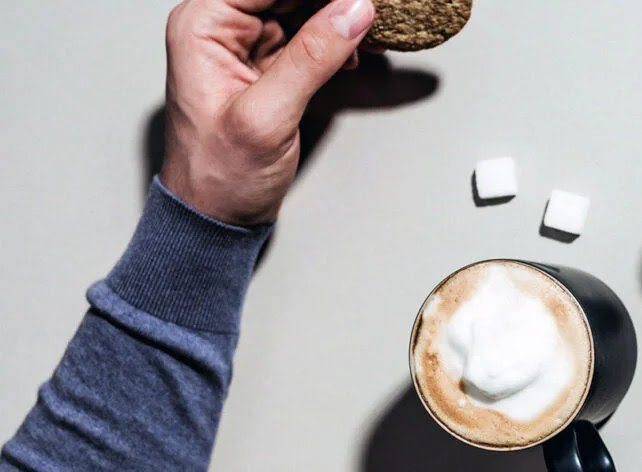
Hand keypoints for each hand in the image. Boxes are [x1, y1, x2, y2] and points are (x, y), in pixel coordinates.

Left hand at [160, 0, 374, 224]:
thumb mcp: (267, 116)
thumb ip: (311, 58)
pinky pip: (308, 37)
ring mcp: (243, 45)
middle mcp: (220, 26)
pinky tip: (359, 51)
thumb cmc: (219, 175)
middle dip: (335, 2)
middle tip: (376, 11)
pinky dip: (336, 41)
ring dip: (340, 18)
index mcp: (203, 24)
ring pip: (303, 9)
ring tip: (376, 30)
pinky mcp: (267, 66)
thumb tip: (354, 9)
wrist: (215, 218)